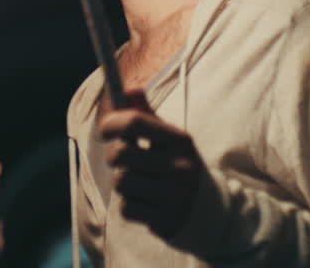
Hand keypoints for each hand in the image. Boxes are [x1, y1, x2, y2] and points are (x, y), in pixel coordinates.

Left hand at [98, 89, 202, 240]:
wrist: (205, 210)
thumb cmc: (176, 165)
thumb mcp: (167, 137)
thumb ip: (145, 115)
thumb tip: (129, 90)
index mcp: (180, 140)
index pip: (135, 122)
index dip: (111, 123)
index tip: (104, 130)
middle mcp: (181, 166)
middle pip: (120, 153)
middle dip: (114, 157)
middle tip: (123, 161)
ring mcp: (175, 195)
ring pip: (120, 182)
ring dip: (123, 184)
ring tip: (140, 183)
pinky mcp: (166, 220)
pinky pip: (126, 208)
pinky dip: (130, 206)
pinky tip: (146, 203)